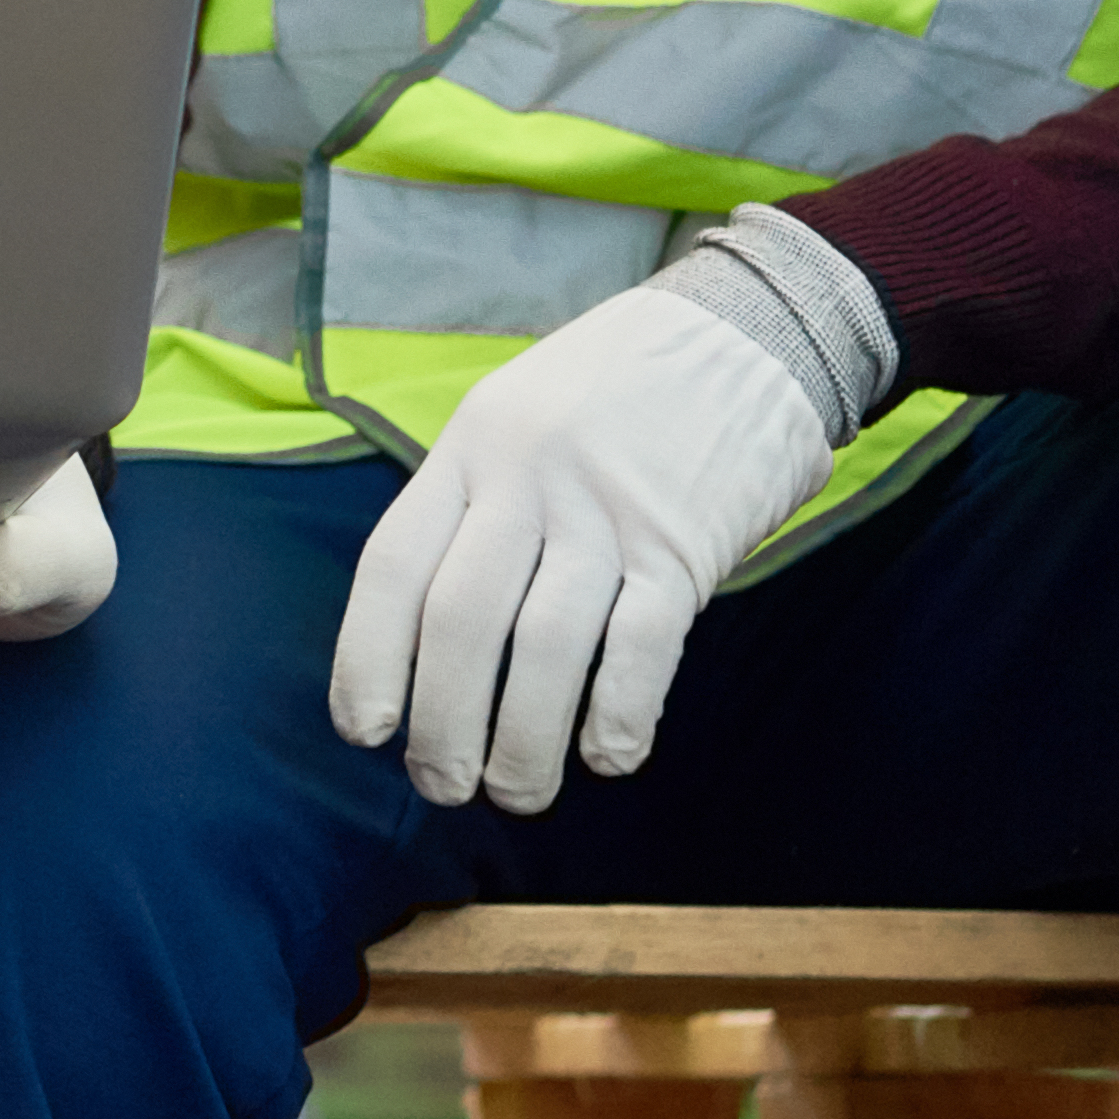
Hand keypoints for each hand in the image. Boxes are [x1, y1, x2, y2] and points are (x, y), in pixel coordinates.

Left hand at [325, 269, 834, 812]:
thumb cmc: (624, 386)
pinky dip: (617, 715)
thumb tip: (429, 627)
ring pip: (543, 648)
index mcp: (473, 444)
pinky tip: (608, 757)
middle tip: (441, 784)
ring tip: (516, 794)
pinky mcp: (686, 542)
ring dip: (523, 743)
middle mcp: (528, 477)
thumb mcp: (520, 410)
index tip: (364, 729)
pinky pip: (641, 646)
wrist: (754, 325)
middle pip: (460, 620)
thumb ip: (477, 501)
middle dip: (441, 724)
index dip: (367, 658)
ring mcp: (608, 509)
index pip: (394, 565)